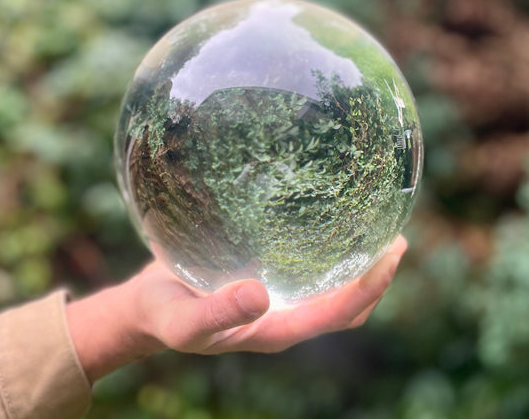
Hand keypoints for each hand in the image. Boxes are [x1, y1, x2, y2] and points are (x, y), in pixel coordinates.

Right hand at [130, 235, 407, 353]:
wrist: (149, 307)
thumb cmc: (164, 315)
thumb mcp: (183, 321)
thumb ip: (216, 314)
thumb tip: (260, 295)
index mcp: (275, 330)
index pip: (335, 314)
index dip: (368, 289)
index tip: (390, 254)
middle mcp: (285, 314)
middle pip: (345, 304)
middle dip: (376, 277)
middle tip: (395, 237)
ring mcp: (279, 297)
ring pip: (331, 286)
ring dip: (358, 264)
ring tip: (374, 226)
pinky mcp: (268, 277)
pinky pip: (307, 266)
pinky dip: (327, 249)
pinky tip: (325, 216)